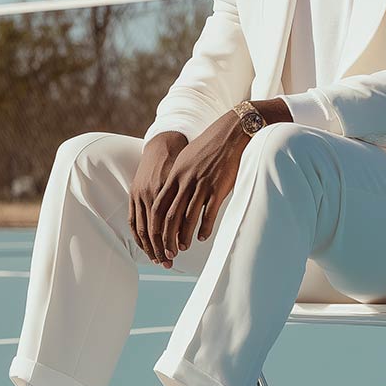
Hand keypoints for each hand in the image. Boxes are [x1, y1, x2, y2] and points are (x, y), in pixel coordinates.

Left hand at [131, 114, 251, 266]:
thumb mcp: (186, 159)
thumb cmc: (208, 147)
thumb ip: (177, 178)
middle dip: (166, 238)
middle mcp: (185, 181)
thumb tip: (170, 194)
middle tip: (167, 252)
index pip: (158, 206)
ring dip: (184, 236)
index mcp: (175, 175)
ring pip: (188, 217)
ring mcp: (201, 185)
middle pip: (170, 216)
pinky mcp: (218, 188)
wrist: (230, 134)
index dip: (155, 226)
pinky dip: (204, 228)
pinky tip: (202, 237)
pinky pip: (209, 213)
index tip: (155, 239)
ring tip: (183, 247)